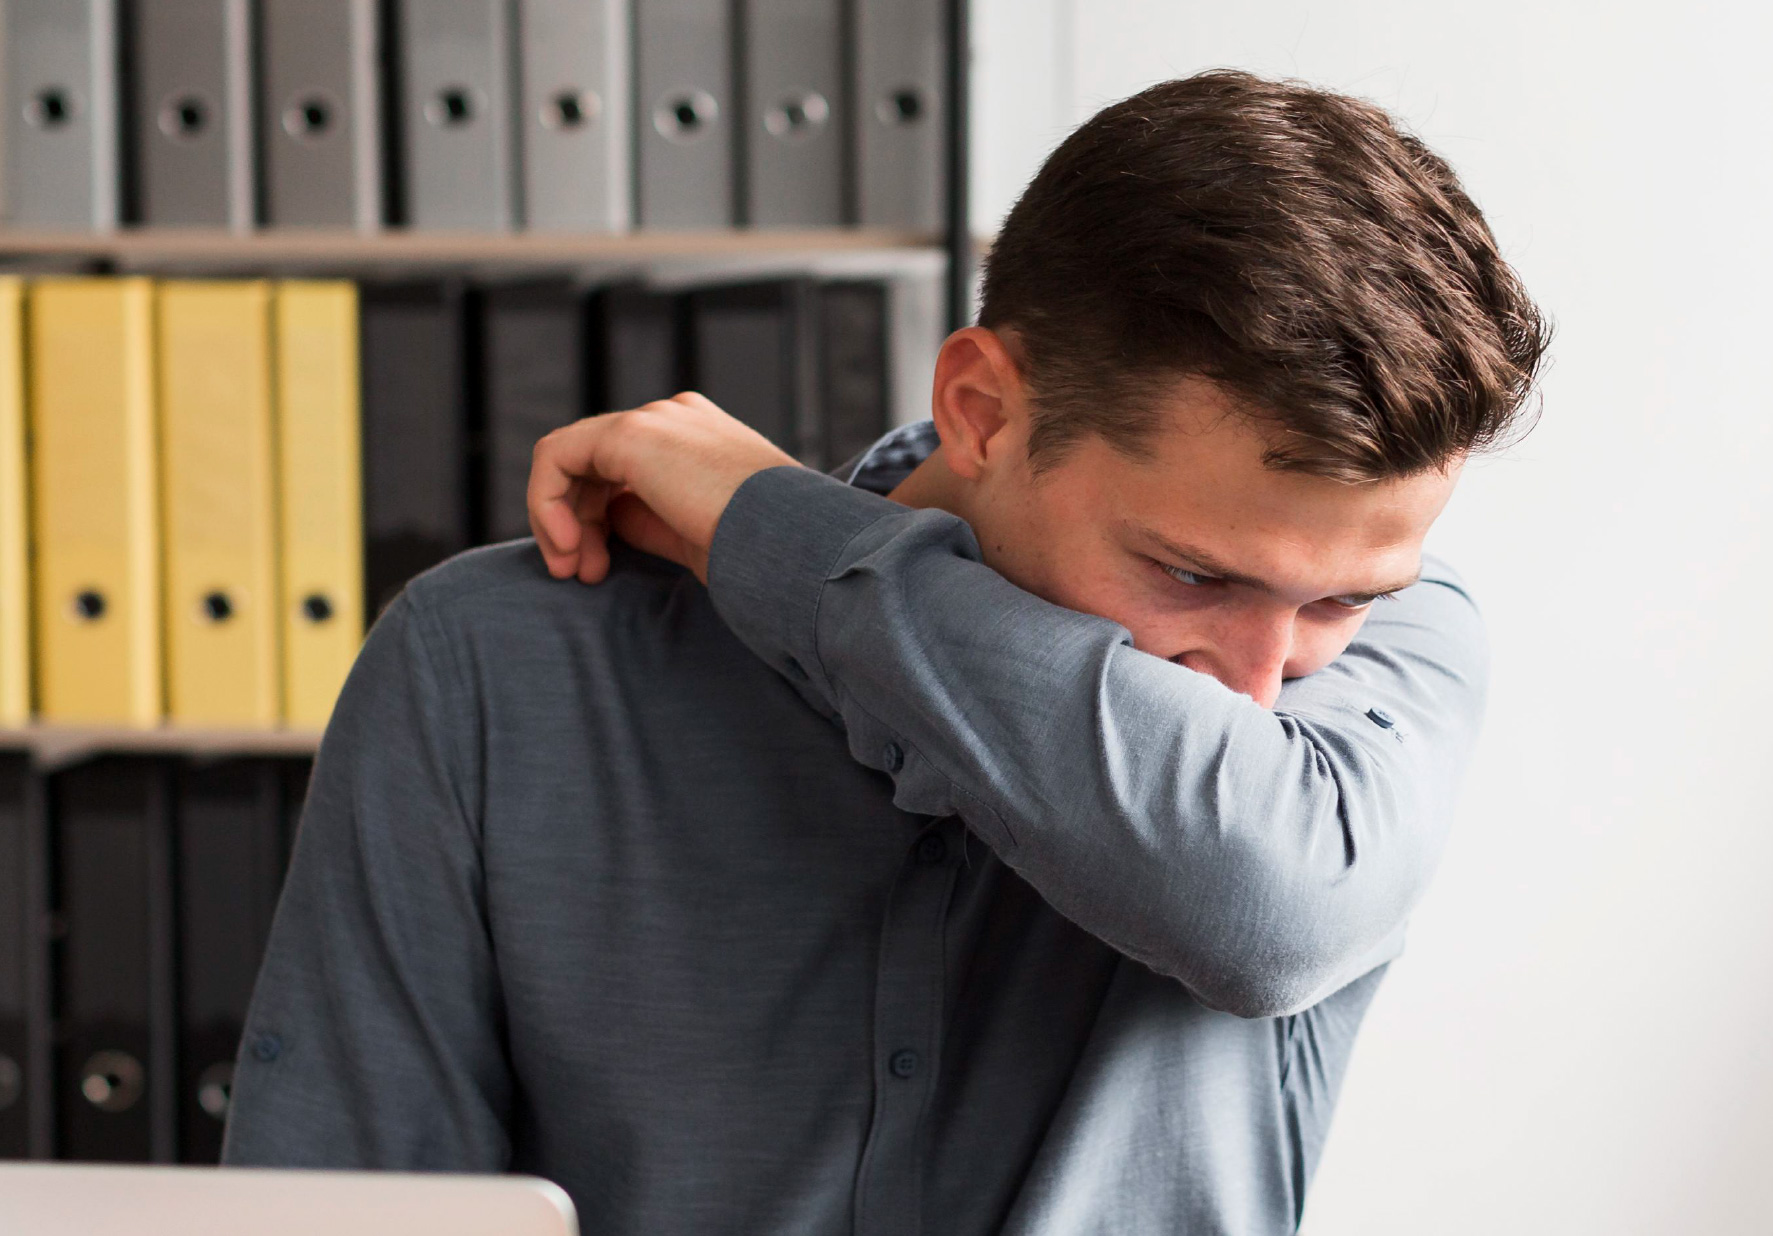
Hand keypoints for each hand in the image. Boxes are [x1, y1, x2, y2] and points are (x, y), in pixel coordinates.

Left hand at [527, 392, 801, 584]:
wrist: (791, 543)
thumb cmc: (761, 549)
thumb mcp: (693, 531)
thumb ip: (648, 516)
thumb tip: (607, 518)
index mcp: (698, 434)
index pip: (624, 467)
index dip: (598, 519)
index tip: (600, 569)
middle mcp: (674, 416)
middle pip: (593, 463)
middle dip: (577, 523)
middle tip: (583, 575)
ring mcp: (653, 420)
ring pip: (569, 459)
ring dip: (558, 518)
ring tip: (573, 569)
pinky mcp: (630, 435)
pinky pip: (556, 457)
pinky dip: (546, 503)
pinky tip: (566, 545)